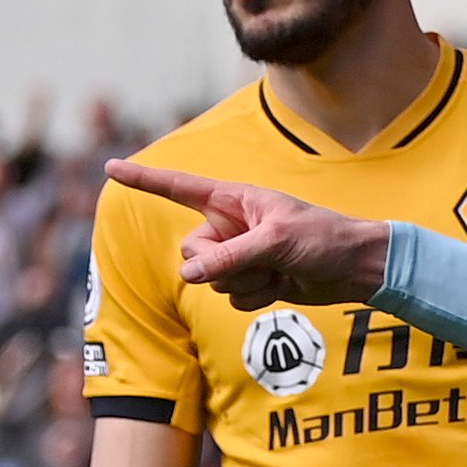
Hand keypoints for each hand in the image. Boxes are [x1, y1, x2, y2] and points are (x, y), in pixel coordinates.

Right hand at [105, 159, 389, 307]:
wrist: (355, 268)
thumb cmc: (322, 239)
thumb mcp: (276, 242)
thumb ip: (230, 257)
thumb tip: (189, 274)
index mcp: (232, 199)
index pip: (178, 187)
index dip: (144, 180)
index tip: (111, 168)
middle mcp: (229, 225)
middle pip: (191, 251)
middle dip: (220, 264)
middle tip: (262, 260)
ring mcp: (238, 255)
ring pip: (211, 280)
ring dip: (245, 282)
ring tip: (279, 270)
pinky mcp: (251, 280)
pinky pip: (232, 297)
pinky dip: (255, 297)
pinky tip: (282, 285)